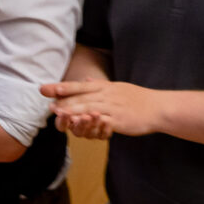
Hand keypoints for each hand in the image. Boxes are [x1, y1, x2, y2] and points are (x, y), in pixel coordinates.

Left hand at [41, 78, 161, 139]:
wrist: (157, 107)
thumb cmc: (137, 98)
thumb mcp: (117, 87)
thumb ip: (99, 84)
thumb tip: (85, 79)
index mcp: (105, 87)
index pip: (80, 86)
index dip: (62, 87)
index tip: (46, 88)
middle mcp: (107, 95)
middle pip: (81, 97)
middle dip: (63, 100)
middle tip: (47, 103)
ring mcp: (113, 107)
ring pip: (89, 108)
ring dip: (72, 111)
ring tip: (58, 113)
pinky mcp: (119, 120)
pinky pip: (101, 121)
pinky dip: (89, 122)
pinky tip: (79, 124)